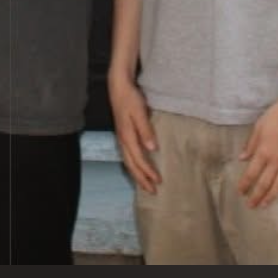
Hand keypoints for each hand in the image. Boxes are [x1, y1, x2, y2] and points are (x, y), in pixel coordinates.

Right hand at [109, 76, 159, 193]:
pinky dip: (133, 165)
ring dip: (137, 174)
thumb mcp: (140, 112)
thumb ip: (146, 130)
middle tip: (152, 191)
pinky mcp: (123, 134)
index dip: (148, 171)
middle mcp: (122, 140)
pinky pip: (127, 155)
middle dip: (141, 179)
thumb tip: (153, 148)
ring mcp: (121, 138)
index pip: (139, 159)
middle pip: (131, 165)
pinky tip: (139, 167)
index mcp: (127, 136)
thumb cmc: (130, 98)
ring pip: (128, 161)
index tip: (158, 181)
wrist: (118, 87)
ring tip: (146, 184)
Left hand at [239, 93, 277, 206]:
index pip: (251, 173)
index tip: (240, 192)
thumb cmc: (277, 115)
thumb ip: (251, 145)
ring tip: (265, 205)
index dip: (245, 185)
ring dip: (272, 196)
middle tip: (251, 205)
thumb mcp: (258, 127)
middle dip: (256, 196)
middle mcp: (276, 160)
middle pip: (264, 183)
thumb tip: (242, 158)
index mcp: (263, 151)